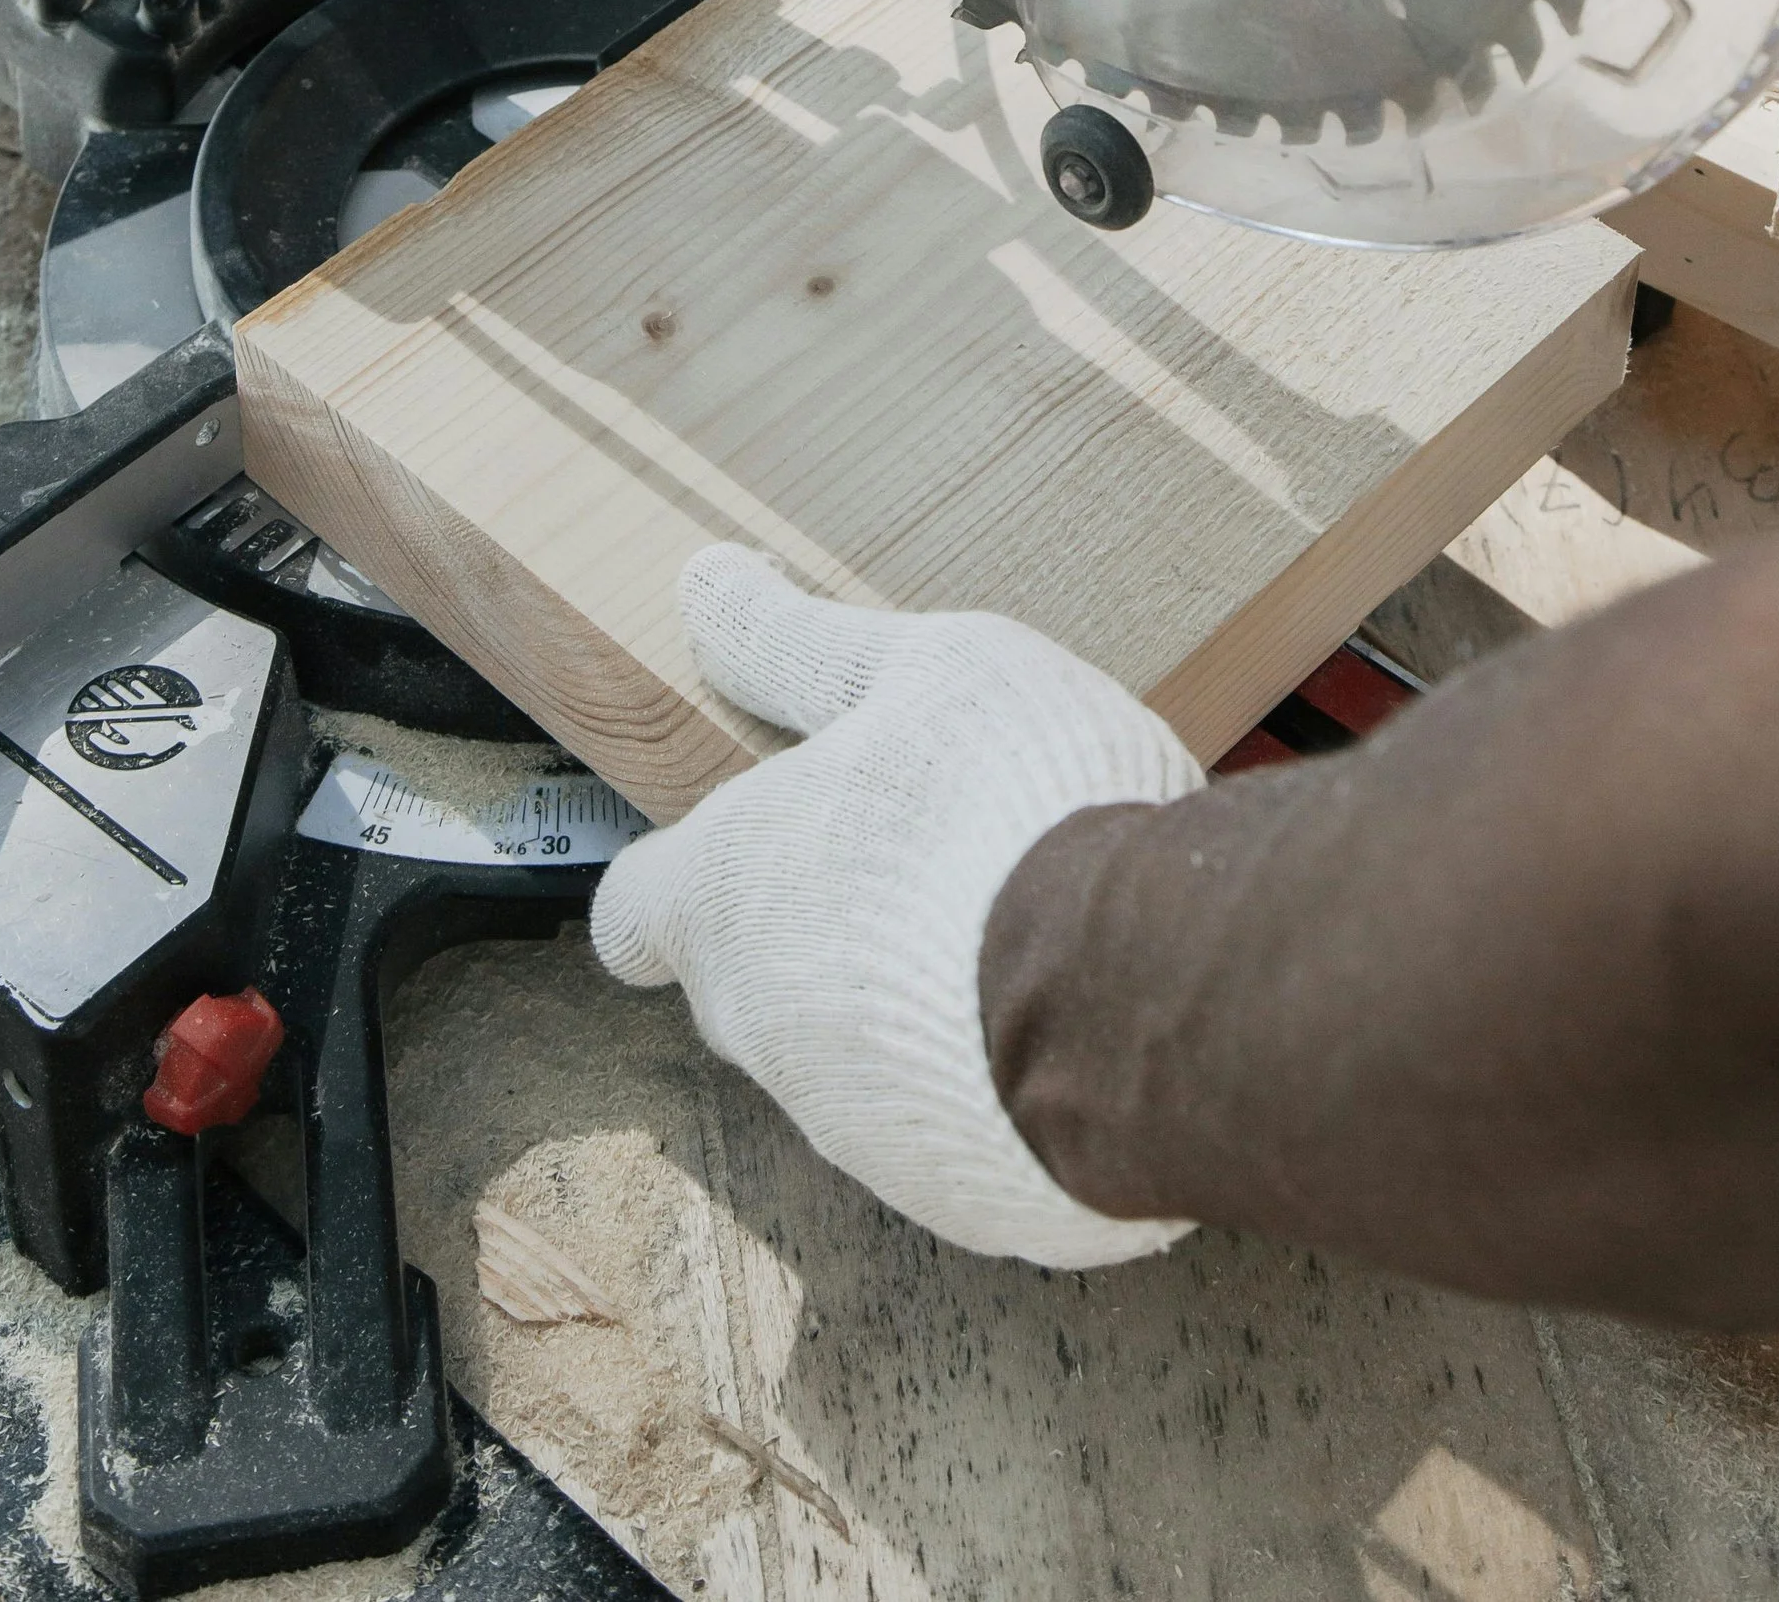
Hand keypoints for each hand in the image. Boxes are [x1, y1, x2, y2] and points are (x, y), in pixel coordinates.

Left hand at [590, 545, 1205, 1263]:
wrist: (1145, 989)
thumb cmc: (1016, 803)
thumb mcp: (917, 667)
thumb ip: (797, 644)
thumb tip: (706, 587)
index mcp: (727, 896)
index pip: (633, 914)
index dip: (674, 883)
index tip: (733, 852)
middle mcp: (761, 1023)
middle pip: (747, 983)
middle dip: (815, 930)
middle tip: (917, 863)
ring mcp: (851, 1123)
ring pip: (848, 1058)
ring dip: (903, 1003)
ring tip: (1010, 927)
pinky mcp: (948, 1190)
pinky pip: (944, 1126)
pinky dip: (982, 1075)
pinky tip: (1061, 1011)